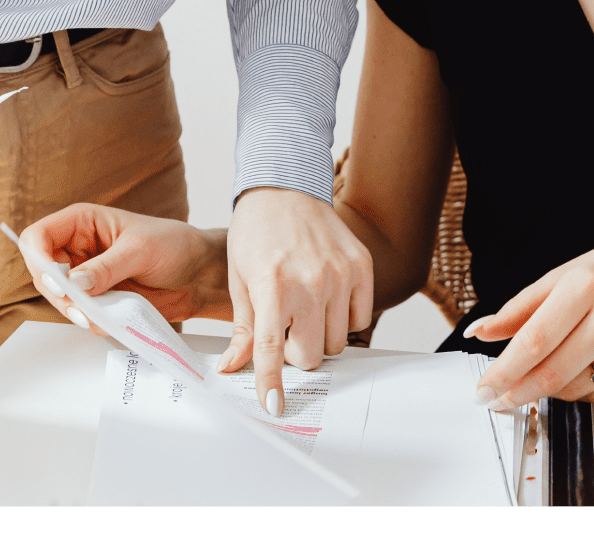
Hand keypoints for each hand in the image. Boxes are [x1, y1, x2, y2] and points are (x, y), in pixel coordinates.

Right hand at [18, 203, 227, 325]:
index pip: (38, 237)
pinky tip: (112, 318)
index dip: (39, 259)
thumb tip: (74, 283)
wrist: (198, 274)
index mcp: (82, 222)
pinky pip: (79, 314)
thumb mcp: (140, 250)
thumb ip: (106, 267)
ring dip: (75, 311)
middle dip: (58, 294)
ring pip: (58, 298)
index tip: (57, 282)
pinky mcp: (97, 299)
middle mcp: (78, 248)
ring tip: (100, 314)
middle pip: (42, 273)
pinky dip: (90, 320)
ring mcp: (85, 276)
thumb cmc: (174, 245)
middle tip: (82, 308)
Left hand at [219, 187, 372, 416]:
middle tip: (285, 330)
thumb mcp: (239, 279)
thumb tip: (232, 367)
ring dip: (319, 336)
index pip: (272, 350)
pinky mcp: (361, 265)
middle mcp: (310, 281)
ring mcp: (340, 273)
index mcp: (272, 285)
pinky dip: (344, 318)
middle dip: (296, 353)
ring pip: (337, 340)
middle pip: (311, 355)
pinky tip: (326, 299)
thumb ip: (243, 329)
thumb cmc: (255, 232)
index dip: (272, 384)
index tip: (274, 406)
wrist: (284, 187)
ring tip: (304, 310)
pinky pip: (360, 317)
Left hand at [469, 236, 593, 407]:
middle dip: (517, 392)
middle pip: (553, 371)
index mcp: (587, 283)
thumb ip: (522, 306)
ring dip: (549, 389)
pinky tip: (582, 369)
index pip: (534, 339)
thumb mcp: (569, 273)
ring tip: (546, 371)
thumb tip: (481, 331)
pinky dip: (581, 390)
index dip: (503, 370)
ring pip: (575, 389)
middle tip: (496, 399)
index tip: (484, 388)